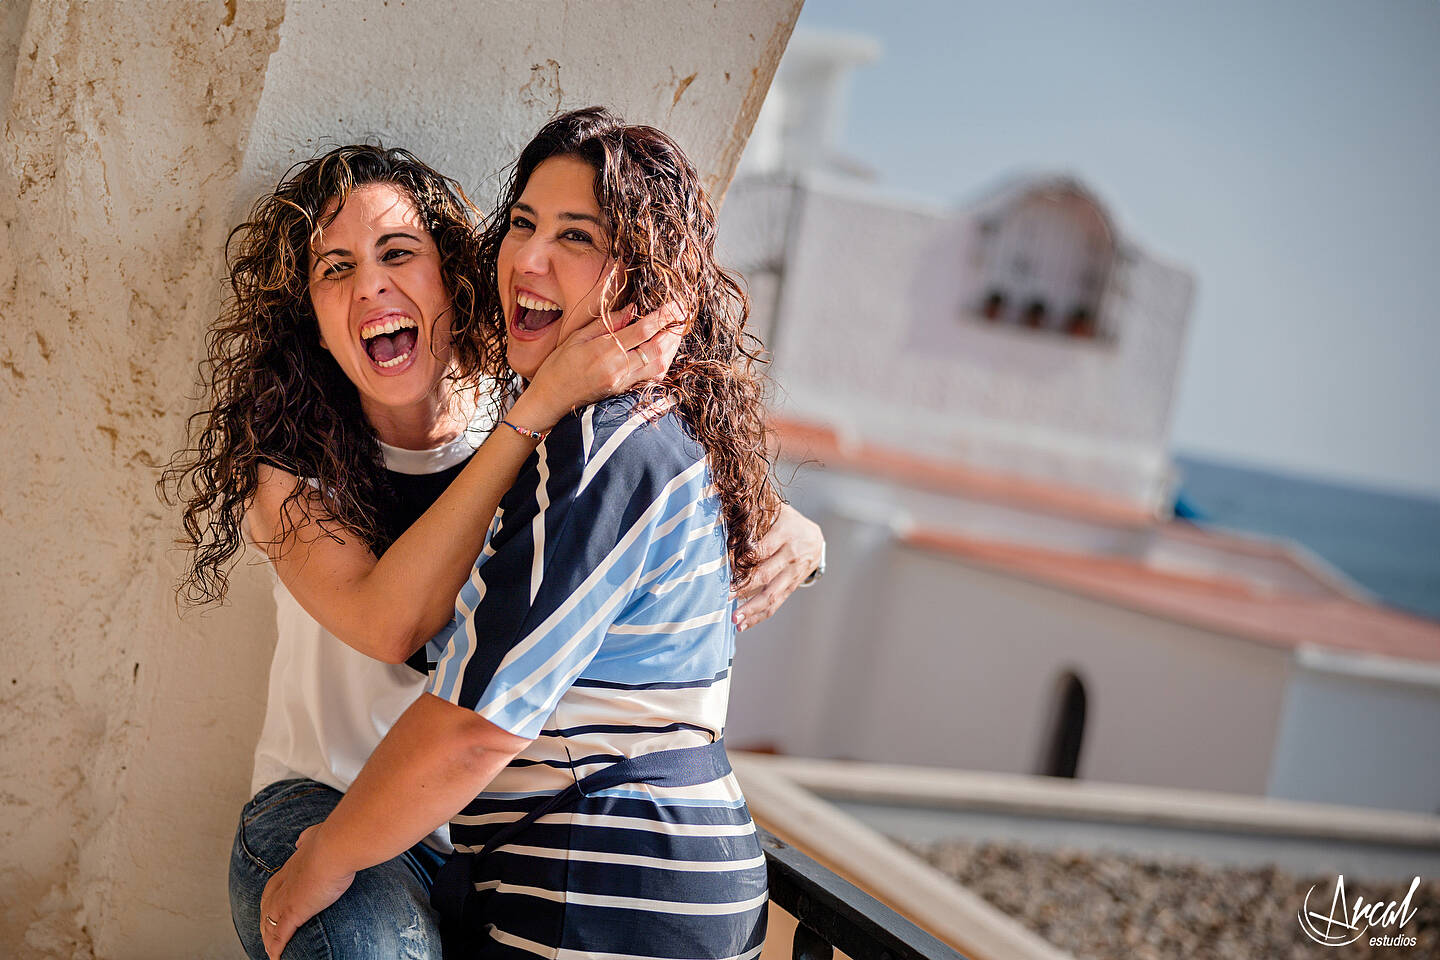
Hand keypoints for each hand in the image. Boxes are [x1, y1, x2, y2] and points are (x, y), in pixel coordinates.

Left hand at [259, 824, 354, 959]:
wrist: (335, 847)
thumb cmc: (332, 839)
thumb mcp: (316, 835)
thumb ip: (308, 839)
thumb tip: (301, 841)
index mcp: (291, 867)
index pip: (274, 887)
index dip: (272, 898)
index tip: (272, 906)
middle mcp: (283, 884)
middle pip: (266, 907)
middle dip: (265, 920)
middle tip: (265, 932)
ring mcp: (286, 899)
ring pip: (269, 923)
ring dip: (267, 938)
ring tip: (269, 950)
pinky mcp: (293, 912)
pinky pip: (280, 935)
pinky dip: (275, 947)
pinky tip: (274, 957)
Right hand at [514, 302, 684, 428]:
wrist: (550, 401)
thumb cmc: (558, 366)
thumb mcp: (577, 337)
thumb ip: (606, 323)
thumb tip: (632, 309)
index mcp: (605, 350)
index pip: (642, 330)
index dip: (663, 316)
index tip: (676, 304)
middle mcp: (618, 368)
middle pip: (657, 348)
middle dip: (674, 331)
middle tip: (683, 315)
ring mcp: (623, 383)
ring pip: (659, 365)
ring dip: (672, 348)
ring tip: (677, 331)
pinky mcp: (624, 393)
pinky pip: (652, 379)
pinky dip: (663, 364)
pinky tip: (665, 353)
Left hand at [733, 504, 823, 631]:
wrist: (815, 539)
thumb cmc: (787, 523)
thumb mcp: (775, 512)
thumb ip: (754, 517)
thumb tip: (723, 509)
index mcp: (785, 533)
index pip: (762, 549)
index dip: (744, 560)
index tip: (726, 569)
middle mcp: (791, 555)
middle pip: (766, 575)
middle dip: (743, 588)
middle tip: (724, 596)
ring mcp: (793, 574)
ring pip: (772, 594)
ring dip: (752, 609)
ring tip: (734, 619)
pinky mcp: (792, 587)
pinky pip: (776, 603)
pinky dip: (759, 615)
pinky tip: (744, 624)